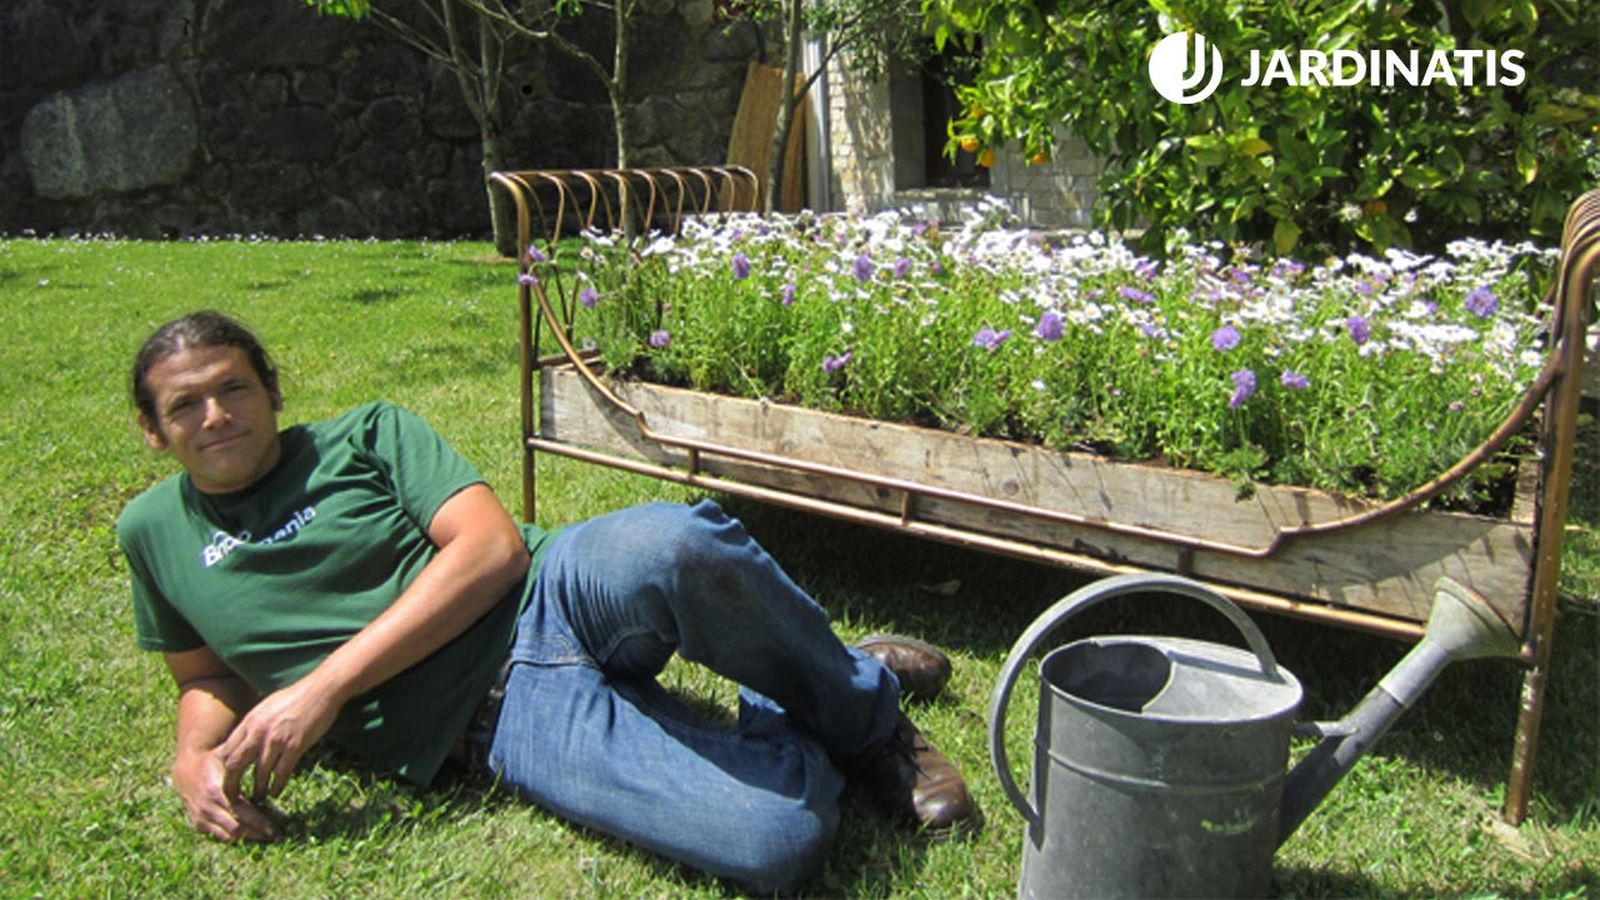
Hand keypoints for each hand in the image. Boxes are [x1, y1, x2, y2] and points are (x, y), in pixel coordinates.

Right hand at [172, 747, 278, 842]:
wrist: (184, 770)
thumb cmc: (212, 759)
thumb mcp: (226, 754)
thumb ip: (244, 754)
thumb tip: (264, 747)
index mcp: (216, 791)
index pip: (241, 812)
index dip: (259, 822)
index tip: (276, 827)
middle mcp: (207, 808)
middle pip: (236, 828)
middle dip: (257, 833)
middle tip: (277, 835)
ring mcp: (202, 818)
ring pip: (228, 836)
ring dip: (248, 838)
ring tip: (267, 837)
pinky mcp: (199, 824)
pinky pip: (219, 836)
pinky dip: (235, 838)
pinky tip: (251, 836)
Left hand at [217, 676, 340, 802]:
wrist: (321, 689)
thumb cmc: (296, 696)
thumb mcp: (266, 707)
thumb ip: (254, 724)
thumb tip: (246, 740)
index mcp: (249, 722)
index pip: (227, 751)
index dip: (224, 769)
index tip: (228, 779)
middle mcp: (258, 732)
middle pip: (236, 765)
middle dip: (232, 784)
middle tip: (234, 796)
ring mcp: (276, 740)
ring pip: (260, 773)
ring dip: (258, 788)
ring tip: (259, 797)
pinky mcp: (295, 746)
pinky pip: (281, 773)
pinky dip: (277, 785)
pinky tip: (276, 792)